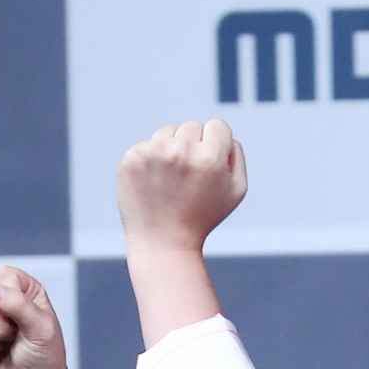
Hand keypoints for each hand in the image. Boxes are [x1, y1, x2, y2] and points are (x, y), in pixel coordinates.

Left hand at [117, 119, 246, 253]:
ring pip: (168, 131)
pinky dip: (151, 161)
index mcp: (210, 157)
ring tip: (172, 181)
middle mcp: (181, 150)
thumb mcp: (235, 191)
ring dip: (172, 150)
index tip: (209, 165)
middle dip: (194, 147)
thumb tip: (224, 134)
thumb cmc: (203, 217)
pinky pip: (147, 145)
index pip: (218, 126)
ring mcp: (153, 153)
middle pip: (193, 126)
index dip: (217, 145)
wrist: (164, 243)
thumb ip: (236, 156)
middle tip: (189, 178)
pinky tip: (154, 184)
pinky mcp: (132, 158)